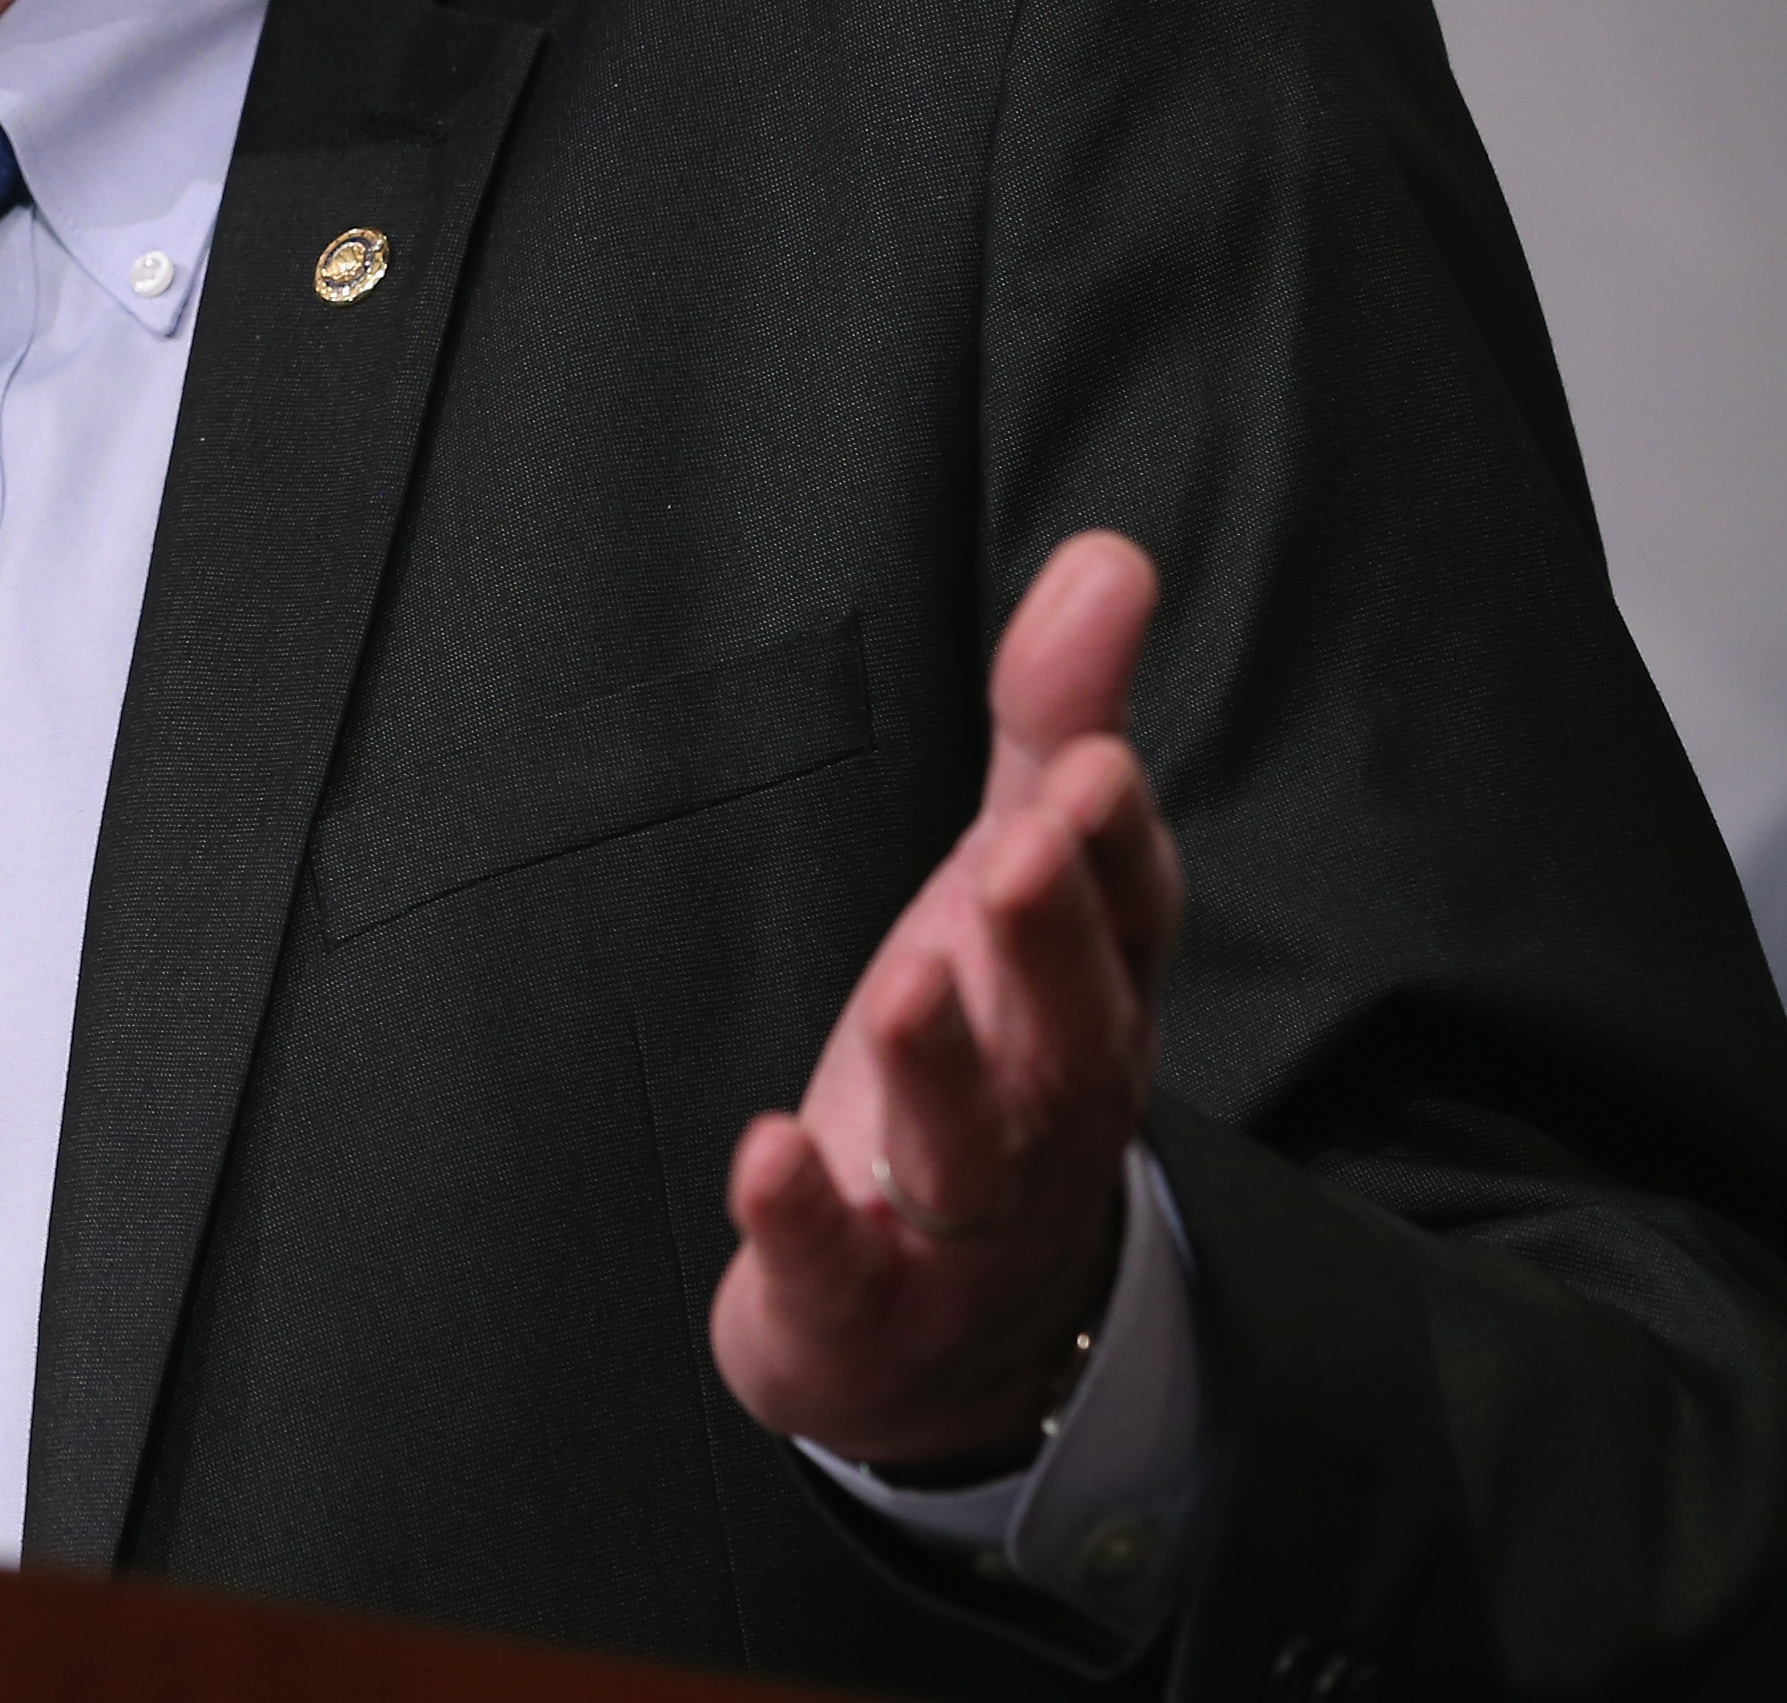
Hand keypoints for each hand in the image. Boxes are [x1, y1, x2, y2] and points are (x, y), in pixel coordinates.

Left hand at [711, 530, 1181, 1472]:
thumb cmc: (989, 1067)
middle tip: (1019, 847)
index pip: (1128, 918)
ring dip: (942, 1066)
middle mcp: (1047, 1108)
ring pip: (970, 1145)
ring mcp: (962, 1218)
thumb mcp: (1015, 888)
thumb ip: (1052, 727)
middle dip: (1046, 939)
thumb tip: (1111, 558)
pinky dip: (802, 1214)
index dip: (1115, 845)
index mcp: (1087, 1000)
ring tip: (909, 986)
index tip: (1088, 765)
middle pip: (1067, 1026)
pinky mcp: (860, 1300)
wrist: (949, 1336)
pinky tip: (765, 1153)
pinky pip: (838, 1263)